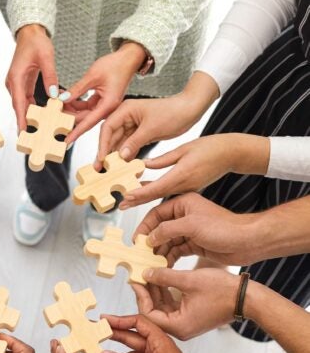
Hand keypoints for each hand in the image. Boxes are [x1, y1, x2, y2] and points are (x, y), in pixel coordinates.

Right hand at [6, 24, 58, 130]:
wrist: (30, 32)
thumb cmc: (36, 41)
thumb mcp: (46, 57)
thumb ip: (50, 76)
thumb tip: (54, 95)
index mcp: (16, 78)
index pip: (19, 103)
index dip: (21, 119)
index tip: (23, 132)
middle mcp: (13, 83)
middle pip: (19, 108)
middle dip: (25, 123)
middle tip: (32, 138)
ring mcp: (16, 85)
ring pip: (22, 105)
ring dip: (29, 117)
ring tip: (38, 131)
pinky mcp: (21, 84)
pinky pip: (26, 100)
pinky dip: (32, 109)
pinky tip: (41, 116)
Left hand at [61, 43, 145, 143]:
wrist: (128, 59)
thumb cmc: (116, 65)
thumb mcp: (93, 75)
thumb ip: (77, 89)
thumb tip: (64, 99)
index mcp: (108, 105)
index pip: (88, 122)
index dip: (76, 132)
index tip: (66, 141)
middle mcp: (107, 108)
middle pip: (85, 119)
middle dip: (69, 116)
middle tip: (55, 113)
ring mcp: (104, 106)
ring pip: (84, 113)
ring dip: (71, 108)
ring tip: (59, 102)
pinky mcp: (102, 102)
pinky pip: (87, 106)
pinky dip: (77, 103)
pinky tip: (67, 97)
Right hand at [97, 71, 218, 161]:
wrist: (190, 110)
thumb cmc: (173, 112)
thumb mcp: (151, 128)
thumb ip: (134, 142)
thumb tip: (120, 156)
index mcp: (126, 110)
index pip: (107, 128)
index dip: (103, 144)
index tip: (102, 158)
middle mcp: (126, 117)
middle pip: (110, 137)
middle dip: (105, 153)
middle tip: (100, 168)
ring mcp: (132, 126)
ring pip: (118, 144)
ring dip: (115, 157)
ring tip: (110, 170)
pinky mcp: (139, 134)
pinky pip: (128, 147)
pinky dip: (126, 156)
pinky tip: (123, 167)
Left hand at [118, 134, 269, 208]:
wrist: (233, 154)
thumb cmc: (212, 147)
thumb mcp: (184, 149)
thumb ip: (163, 159)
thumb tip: (144, 164)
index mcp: (182, 175)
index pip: (156, 188)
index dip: (140, 194)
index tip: (126, 197)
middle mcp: (184, 186)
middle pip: (156, 196)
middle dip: (137, 201)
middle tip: (121, 205)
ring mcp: (188, 189)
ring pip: (161, 196)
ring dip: (144, 199)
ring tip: (128, 201)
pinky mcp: (190, 188)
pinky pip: (169, 192)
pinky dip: (156, 193)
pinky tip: (145, 192)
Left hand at [131, 267, 240, 339]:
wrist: (248, 298)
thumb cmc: (224, 291)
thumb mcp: (189, 280)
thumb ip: (164, 277)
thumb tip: (145, 273)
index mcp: (179, 326)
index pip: (148, 314)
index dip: (140, 296)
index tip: (135, 280)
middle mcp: (180, 328)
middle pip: (153, 312)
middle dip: (145, 293)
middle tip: (138, 275)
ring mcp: (185, 323)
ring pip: (161, 308)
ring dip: (155, 291)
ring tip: (147, 273)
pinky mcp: (190, 316)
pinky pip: (171, 306)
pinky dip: (165, 293)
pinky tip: (160, 278)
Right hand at [135, 193, 262, 265]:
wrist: (249, 242)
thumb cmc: (225, 228)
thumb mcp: (191, 226)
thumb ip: (167, 230)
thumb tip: (149, 238)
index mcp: (182, 204)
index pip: (155, 214)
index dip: (144, 228)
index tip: (136, 241)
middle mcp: (184, 216)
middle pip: (159, 229)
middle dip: (150, 243)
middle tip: (141, 256)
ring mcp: (189, 231)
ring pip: (167, 242)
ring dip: (159, 252)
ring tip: (151, 264)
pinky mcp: (195, 244)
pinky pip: (176, 251)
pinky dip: (169, 258)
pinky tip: (163, 266)